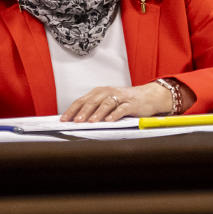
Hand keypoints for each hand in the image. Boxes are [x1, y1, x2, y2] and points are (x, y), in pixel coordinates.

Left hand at [61, 82, 175, 122]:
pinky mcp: (131, 103)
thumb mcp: (107, 102)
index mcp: (100, 92)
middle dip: (83, 112)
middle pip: (93, 101)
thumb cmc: (125, 101)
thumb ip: (94, 108)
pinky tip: (110, 120)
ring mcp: (121, 97)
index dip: (72, 110)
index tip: (64, 119)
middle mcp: (109, 92)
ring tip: (91, 121)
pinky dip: (115, 114)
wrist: (148, 96)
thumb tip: (75, 120)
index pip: (82, 100)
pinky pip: (122, 108)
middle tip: (76, 121)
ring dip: (98, 113)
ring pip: (106, 104)